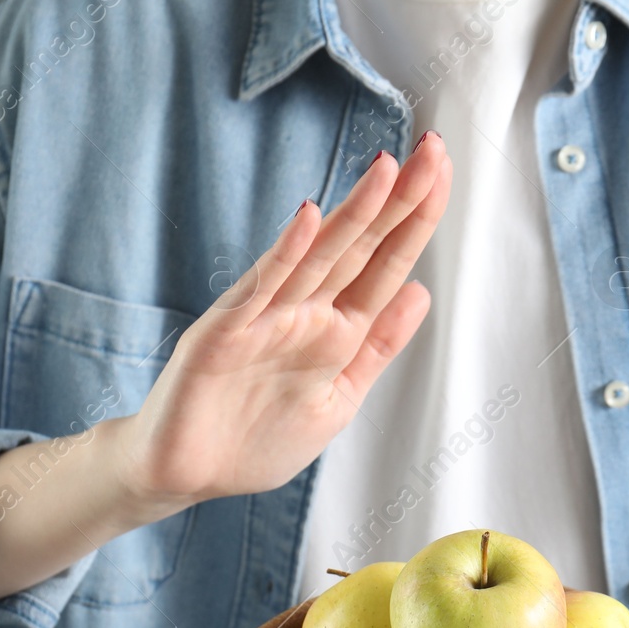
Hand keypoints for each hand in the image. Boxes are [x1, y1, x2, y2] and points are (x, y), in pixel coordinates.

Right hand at [112, 134, 452, 520]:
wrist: (184, 477)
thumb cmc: (254, 440)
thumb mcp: (339, 398)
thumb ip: (377, 347)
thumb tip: (421, 291)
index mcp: (335, 330)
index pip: (385, 265)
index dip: (415, 222)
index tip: (444, 174)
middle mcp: (303, 312)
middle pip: (360, 247)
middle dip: (399, 200)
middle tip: (435, 150)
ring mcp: (264, 318)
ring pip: (318, 257)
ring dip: (353, 213)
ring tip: (388, 168)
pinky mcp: (224, 334)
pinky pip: (260, 290)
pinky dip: (285, 254)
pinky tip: (309, 218)